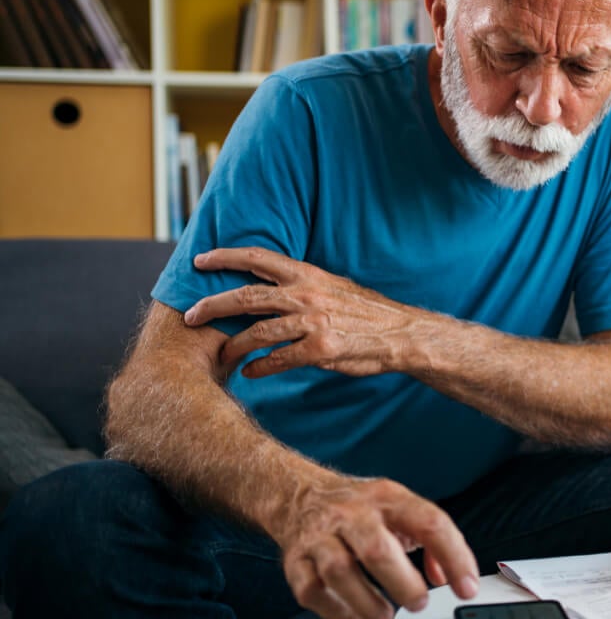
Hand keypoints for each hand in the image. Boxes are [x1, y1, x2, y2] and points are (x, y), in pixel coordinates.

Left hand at [183, 247, 420, 377]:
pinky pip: (278, 360)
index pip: (257, 257)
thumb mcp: (335, 287)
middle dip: (212, 305)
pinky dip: (260, 368)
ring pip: (257, 332)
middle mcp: (307, 294)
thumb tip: (274, 289)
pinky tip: (251, 372)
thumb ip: (304, 287)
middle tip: (190, 315)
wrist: (402, 334)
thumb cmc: (368, 313)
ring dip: (233, 344)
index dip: (224, 256)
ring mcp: (313, 322)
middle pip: (245, 296)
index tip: (199, 260)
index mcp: (308, 274)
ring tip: (221, 353)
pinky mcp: (320, 349)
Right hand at [275, 476, 478, 618]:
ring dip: (367, 602)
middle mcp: (353, 514)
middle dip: (403, 583)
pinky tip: (354, 616)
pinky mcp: (296, 561)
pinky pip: (313, 590)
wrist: (299, 495)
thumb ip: (430, 539)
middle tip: (419, 603)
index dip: (454, 556)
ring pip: (340, 571)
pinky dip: (337, 611)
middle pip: (377, 549)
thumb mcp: (399, 508)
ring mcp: (321, 537)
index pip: (429, 522)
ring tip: (386, 616)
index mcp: (388, 498)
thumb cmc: (358, 509)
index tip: (466, 587)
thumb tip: (449, 577)